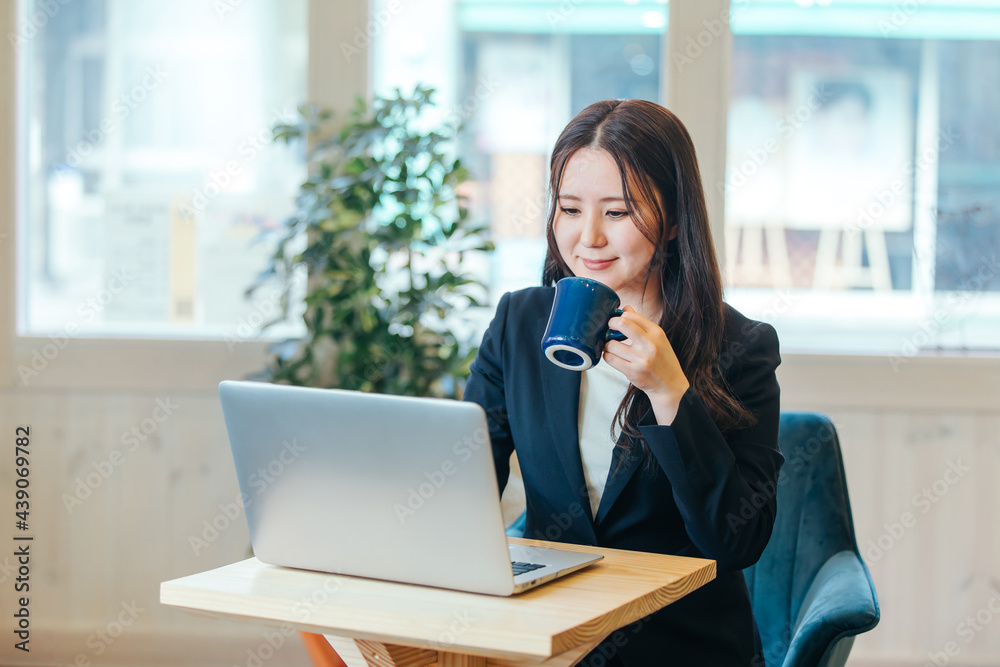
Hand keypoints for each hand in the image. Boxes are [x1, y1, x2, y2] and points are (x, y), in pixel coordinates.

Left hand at [602, 306, 689, 424]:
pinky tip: (614, 357)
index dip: (619, 317)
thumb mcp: (658, 338)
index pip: (631, 316)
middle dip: (610, 325)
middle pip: (621, 324)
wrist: (670, 385)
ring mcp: (641, 359)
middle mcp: (649, 344)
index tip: (616, 322)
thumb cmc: (663, 360)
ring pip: (611, 344)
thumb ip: (641, 323)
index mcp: (656, 332)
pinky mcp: (632, 372)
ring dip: (608, 345)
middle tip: (609, 329)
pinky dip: (608, 356)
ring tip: (613, 347)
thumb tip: (625, 308)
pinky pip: (610, 359)